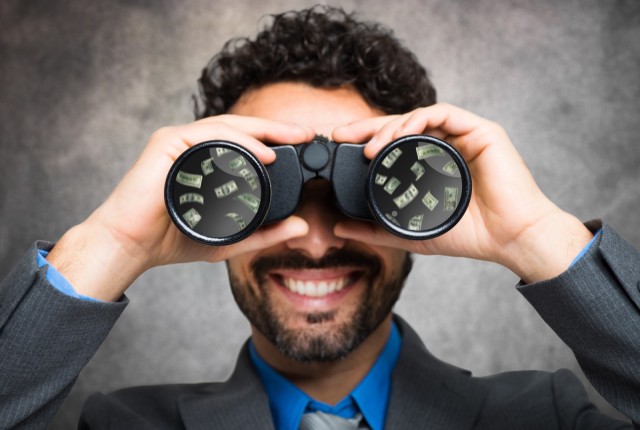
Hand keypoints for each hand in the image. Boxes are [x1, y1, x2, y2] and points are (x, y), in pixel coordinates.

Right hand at [47, 116, 313, 299]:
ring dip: (262, 131)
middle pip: (241, 128)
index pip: (246, 141)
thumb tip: (303, 226)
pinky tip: (262, 153)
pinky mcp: (167, 143)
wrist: (132, 246)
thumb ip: (266, 232)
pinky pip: (208, 136)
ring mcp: (179, 141)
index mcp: (205, 159)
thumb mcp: (232, 235)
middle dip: (277, 128)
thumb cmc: (173, 238)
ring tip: (291, 139)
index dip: (276, 138)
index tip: (304, 142)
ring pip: (228, 126)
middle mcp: (193, 145)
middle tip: (307, 133)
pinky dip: (238, 141)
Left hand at [332, 103, 592, 282]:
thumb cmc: (469, 235)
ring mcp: (463, 136)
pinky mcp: (481, 131)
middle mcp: (446, 145)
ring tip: (369, 147)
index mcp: (432, 164)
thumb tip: (338, 228)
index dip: (366, 139)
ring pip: (419, 117)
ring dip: (390, 126)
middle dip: (368, 127)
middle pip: (401, 126)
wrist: (509, 239)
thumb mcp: (410, 232)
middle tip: (341, 134)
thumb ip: (375, 230)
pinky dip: (418, 120)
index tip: (340, 144)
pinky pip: (444, 114)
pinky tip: (399, 135)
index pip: (393, 144)